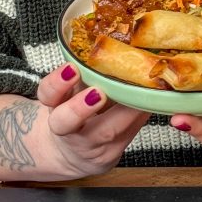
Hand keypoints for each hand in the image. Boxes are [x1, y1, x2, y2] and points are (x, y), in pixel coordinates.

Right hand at [34, 63, 149, 177]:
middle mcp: (66, 131)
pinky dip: (142, 115)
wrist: (72, 153)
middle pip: (65, 123)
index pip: (48, 94)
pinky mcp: (111, 155)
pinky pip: (128, 134)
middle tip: (98, 92)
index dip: (58, 82)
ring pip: (105, 132)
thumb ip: (80, 75)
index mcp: (53, 106)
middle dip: (81, 107)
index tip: (72, 69)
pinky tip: (153, 102)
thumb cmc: (73, 113)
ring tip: (141, 92)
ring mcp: (89, 146)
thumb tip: (106, 46)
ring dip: (126, 110)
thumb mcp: (69, 93)